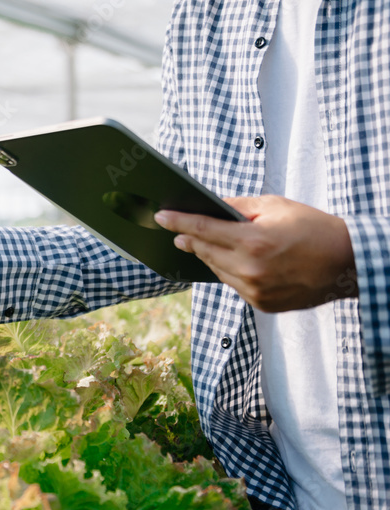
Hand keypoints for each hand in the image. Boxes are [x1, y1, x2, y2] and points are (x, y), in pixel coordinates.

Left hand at [154, 195, 357, 311]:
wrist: (348, 263)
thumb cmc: (314, 228)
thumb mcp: (276, 206)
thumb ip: (238, 206)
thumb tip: (210, 206)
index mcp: (253, 242)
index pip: (203, 230)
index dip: (178, 222)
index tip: (160, 217)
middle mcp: (250, 270)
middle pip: (205, 252)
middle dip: (190, 239)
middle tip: (177, 231)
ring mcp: (255, 291)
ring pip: (217, 271)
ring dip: (209, 256)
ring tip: (201, 243)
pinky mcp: (261, 304)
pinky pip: (234, 285)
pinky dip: (229, 272)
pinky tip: (230, 261)